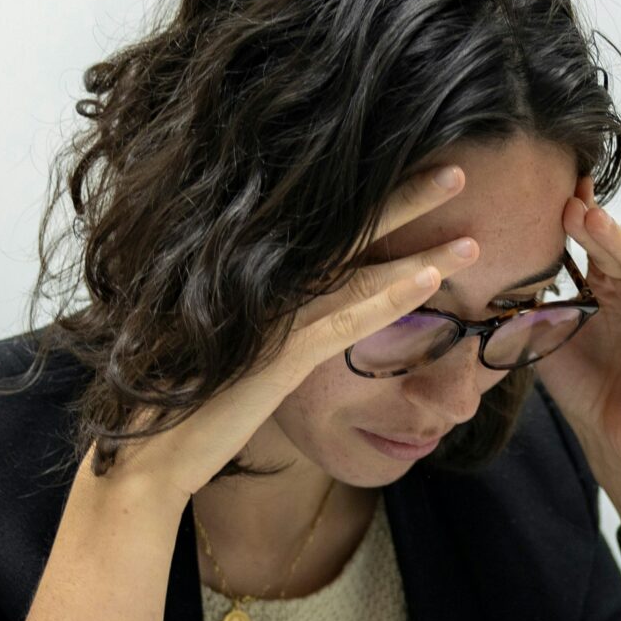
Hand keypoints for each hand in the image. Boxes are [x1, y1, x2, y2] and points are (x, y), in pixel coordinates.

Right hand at [85, 164, 481, 505]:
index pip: (329, 228)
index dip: (376, 200)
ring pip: (359, 271)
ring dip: (419, 251)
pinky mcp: (276, 357)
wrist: (148, 452)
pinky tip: (432, 281)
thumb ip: (268, 323)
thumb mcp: (235, 351)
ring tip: (473, 237)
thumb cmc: (188, 403)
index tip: (419, 173)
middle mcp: (265, 285)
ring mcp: (271, 316)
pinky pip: (345, 321)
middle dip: (406, 198)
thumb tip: (301, 308)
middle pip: (348, 230)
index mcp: (257, 279)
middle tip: (458, 169)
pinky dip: (390, 298)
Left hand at [533, 173, 620, 489]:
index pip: (589, 244)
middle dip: (590, 226)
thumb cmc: (586, 389)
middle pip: (614, 250)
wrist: (611, 440)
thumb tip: (494, 277)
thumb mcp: (546, 342)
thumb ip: (527, 310)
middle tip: (566, 203)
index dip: (575, 219)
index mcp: (603, 289)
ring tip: (597, 219)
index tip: (554, 190)